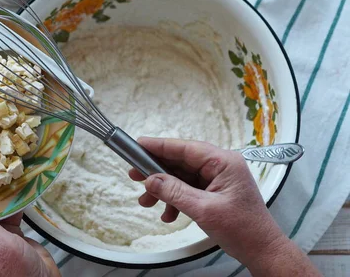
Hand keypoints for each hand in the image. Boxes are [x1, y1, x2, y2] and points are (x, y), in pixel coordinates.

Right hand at [130, 137, 320, 275]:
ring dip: (163, 189)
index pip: (185, 147)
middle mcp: (220, 166)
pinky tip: (167, 214)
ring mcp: (217, 179)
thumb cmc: (243, 229)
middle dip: (156, 171)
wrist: (262, 251)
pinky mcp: (214, 192)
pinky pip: (187, 189)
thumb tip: (151, 179)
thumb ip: (175, 192)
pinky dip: (174, 200)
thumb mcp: (204, 209)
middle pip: (180, 161)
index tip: (138, 144)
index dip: (159, 146)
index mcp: (223, 162)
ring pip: (181, 177)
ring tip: (146, 201)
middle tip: (134, 175)